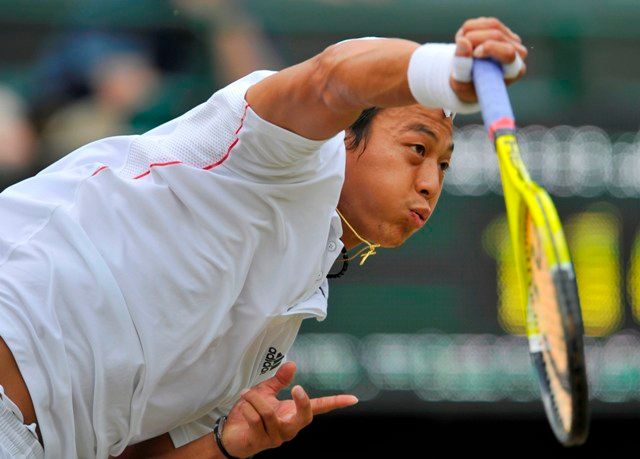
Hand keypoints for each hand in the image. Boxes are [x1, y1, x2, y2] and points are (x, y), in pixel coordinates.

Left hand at [220, 361, 357, 457]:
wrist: (231, 435)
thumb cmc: (250, 414)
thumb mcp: (266, 392)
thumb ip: (280, 380)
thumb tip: (292, 364)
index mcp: (293, 414)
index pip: (319, 408)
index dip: (336, 403)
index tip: (353, 399)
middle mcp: (289, 428)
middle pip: (305, 418)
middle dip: (302, 403)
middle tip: (297, 388)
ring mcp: (276, 437)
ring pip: (270, 413)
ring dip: (255, 399)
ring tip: (245, 393)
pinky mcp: (260, 442)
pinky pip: (256, 419)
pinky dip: (247, 406)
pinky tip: (242, 405)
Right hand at [450, 17, 527, 102]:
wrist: (467, 81)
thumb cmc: (467, 86)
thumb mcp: (460, 83)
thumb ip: (461, 66)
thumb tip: (463, 41)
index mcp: (513, 71)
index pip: (509, 53)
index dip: (490, 48)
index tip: (474, 54)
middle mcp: (517, 53)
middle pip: (496, 35)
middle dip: (473, 40)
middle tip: (460, 52)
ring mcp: (510, 39)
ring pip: (491, 24)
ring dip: (469, 32)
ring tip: (460, 47)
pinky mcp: (501, 29)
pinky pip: (484, 21)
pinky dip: (468, 29)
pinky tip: (464, 41)